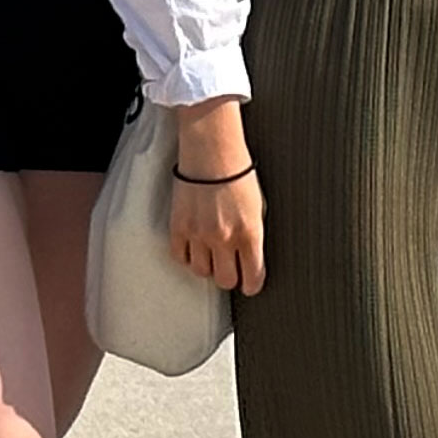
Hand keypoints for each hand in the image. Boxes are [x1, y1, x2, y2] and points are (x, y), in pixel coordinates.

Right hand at [170, 98, 266, 295]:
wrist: (212, 152)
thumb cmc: (239, 175)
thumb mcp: (259, 207)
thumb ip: (254, 235)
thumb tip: (252, 259)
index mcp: (250, 232)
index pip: (252, 277)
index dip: (252, 284)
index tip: (251, 284)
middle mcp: (224, 238)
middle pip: (225, 280)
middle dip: (231, 277)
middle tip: (232, 268)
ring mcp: (199, 235)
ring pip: (201, 272)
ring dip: (208, 266)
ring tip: (213, 253)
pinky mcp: (178, 228)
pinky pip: (180, 257)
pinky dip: (188, 256)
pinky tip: (195, 246)